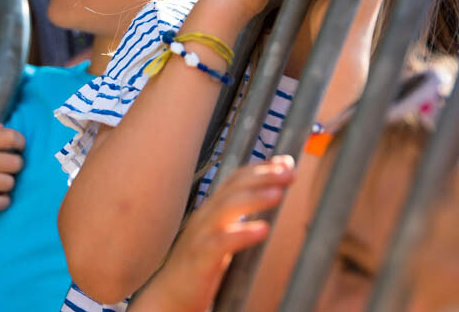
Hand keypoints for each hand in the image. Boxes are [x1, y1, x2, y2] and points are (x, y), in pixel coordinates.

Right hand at [0, 120, 24, 211]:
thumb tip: (2, 126)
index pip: (11, 137)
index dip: (20, 142)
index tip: (17, 148)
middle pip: (16, 163)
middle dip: (15, 166)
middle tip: (7, 168)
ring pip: (9, 183)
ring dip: (8, 184)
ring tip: (0, 183)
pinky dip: (3, 202)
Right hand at [133, 156, 294, 311]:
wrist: (169, 295)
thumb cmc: (199, 266)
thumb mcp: (222, 235)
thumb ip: (242, 216)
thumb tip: (268, 196)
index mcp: (211, 210)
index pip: (236, 179)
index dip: (261, 168)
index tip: (286, 162)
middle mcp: (205, 216)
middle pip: (234, 187)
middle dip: (262, 176)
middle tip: (289, 171)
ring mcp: (200, 235)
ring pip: (226, 207)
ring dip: (254, 198)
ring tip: (278, 194)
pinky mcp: (200, 258)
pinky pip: (221, 242)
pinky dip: (242, 233)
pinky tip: (262, 230)